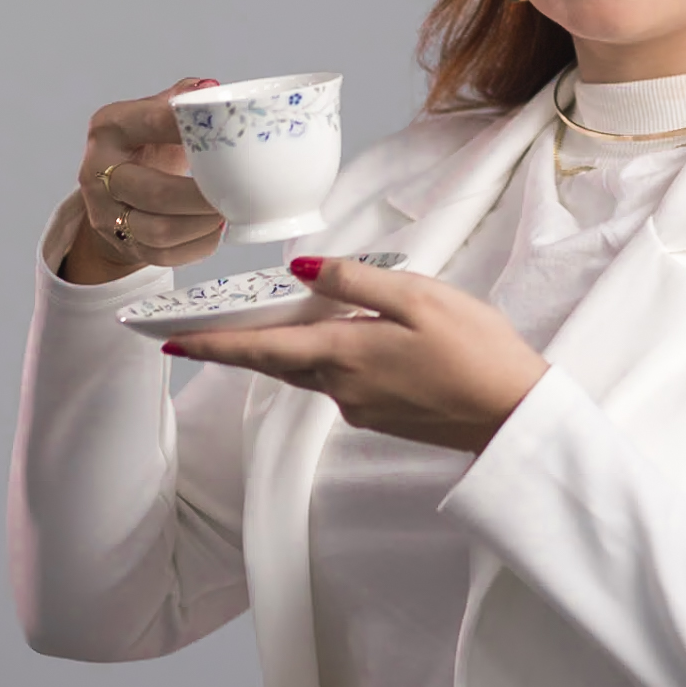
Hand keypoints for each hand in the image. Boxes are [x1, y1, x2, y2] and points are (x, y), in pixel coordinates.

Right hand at [62, 78, 227, 283]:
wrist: (113, 190)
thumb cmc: (147, 145)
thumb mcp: (155, 114)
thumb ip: (180, 99)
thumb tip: (210, 88)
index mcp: (109, 127)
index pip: (152, 121)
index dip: (190, 126)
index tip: (228, 131)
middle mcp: (97, 171)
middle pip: (153, 191)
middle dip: (200, 196)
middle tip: (236, 191)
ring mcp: (104, 213)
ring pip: (157, 230)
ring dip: (202, 225)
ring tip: (230, 212)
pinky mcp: (121, 244)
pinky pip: (162, 256)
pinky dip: (196, 246)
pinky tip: (217, 232)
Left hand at [163, 257, 549, 453]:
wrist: (515, 416)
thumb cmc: (477, 351)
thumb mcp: (419, 297)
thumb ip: (356, 281)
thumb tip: (301, 269)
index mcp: (344, 354)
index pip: (260, 348)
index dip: (212, 345)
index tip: (170, 342)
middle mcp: (342, 389)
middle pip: (279, 361)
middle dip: (242, 344)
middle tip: (204, 326)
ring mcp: (361, 408)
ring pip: (312, 369)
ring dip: (295, 345)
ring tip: (293, 314)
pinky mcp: (382, 417)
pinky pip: (342, 381)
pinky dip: (334, 356)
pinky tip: (359, 337)